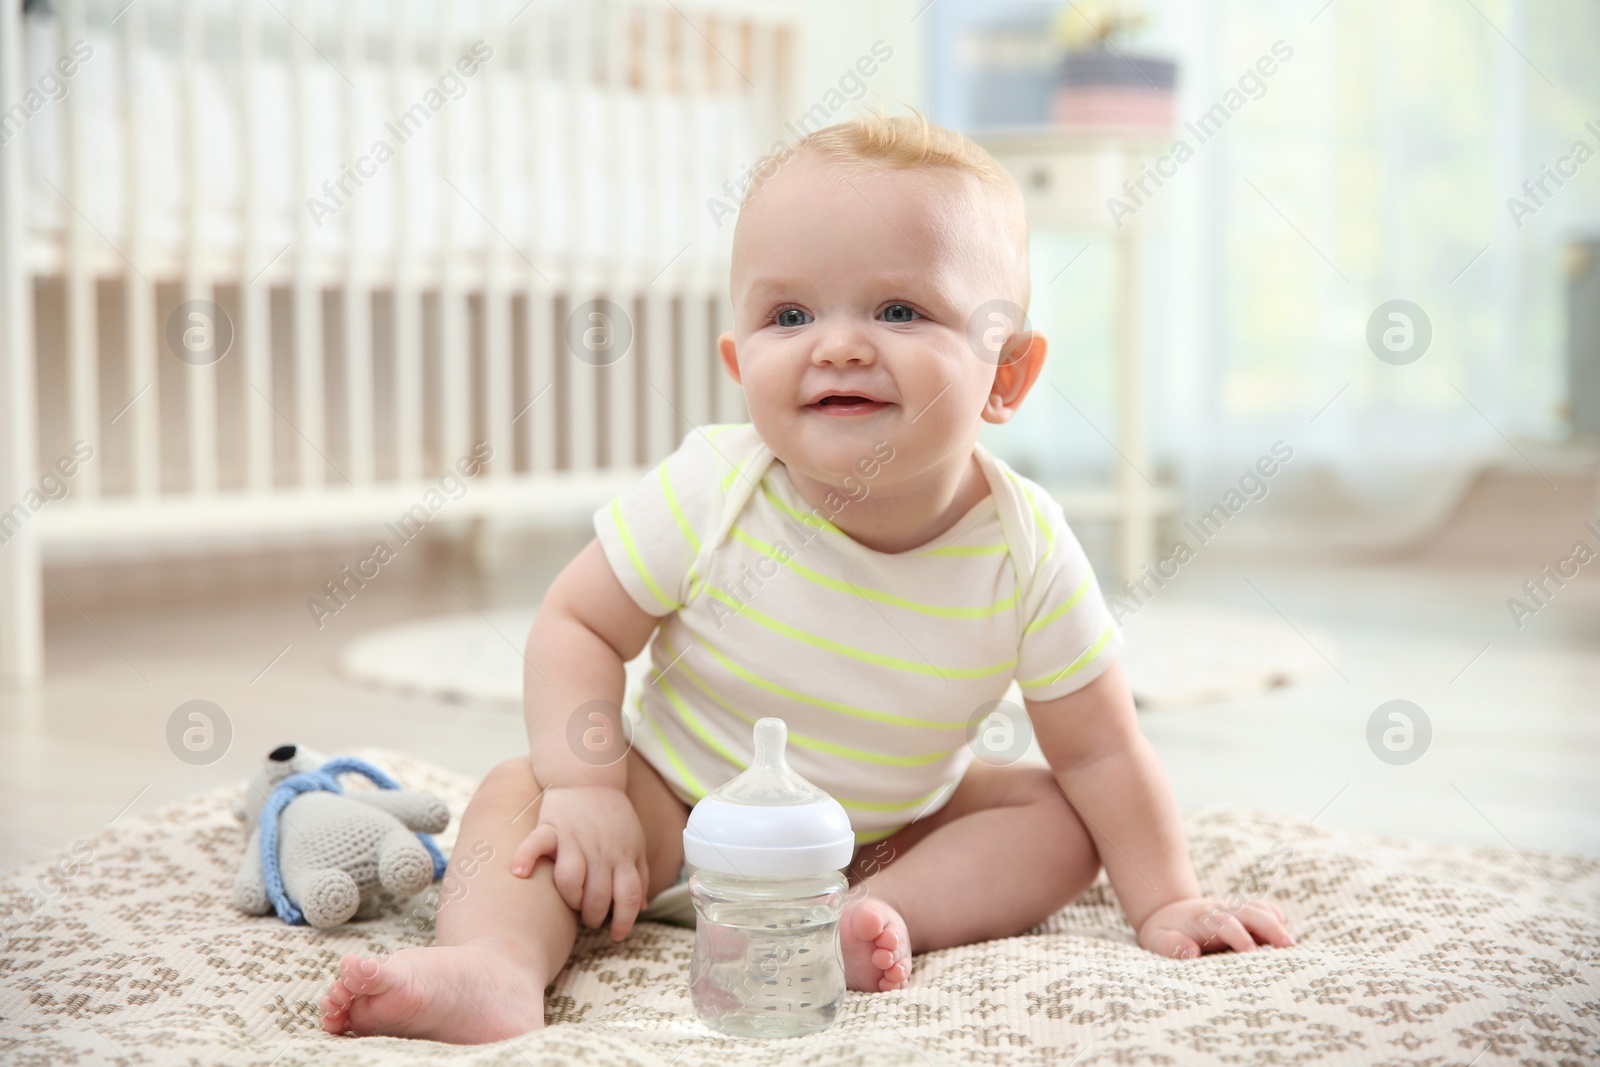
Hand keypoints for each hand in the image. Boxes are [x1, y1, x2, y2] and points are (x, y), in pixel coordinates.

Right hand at [511, 785, 648, 940]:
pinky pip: (536, 844)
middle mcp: (600, 850)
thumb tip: (642, 906)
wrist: (589, 776)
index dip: (624, 920)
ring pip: (570, 878)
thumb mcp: (635, 842)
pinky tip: (519, 872)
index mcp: (623, 855)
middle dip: (593, 915)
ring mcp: (574, 838)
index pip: (628, 896)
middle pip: (598, 895)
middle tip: (588, 918)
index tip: (616, 934)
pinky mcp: (551, 826)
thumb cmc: (613, 816)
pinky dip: (525, 858)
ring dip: (569, 898)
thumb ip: (639, 874)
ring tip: (570, 902)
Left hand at [1138, 897, 1293, 958]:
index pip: (1225, 924)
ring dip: (1276, 923)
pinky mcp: (1243, 912)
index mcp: (1202, 919)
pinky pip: (1263, 908)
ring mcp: (1235, 909)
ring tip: (1291, 945)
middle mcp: (1222, 910)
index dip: (1239, 937)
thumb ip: (1170, 946)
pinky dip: (1274, 915)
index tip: (1251, 953)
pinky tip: (1282, 933)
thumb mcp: (1157, 940)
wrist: (1169, 912)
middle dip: (1268, 927)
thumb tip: (1190, 952)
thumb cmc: (1165, 933)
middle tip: (1286, 946)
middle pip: (1249, 912)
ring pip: (1259, 909)